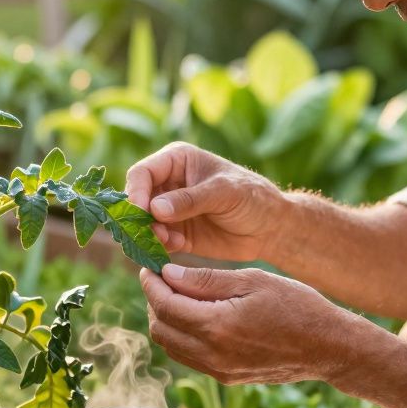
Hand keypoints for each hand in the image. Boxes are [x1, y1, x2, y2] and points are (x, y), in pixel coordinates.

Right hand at [125, 142, 283, 261]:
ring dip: (149, 234)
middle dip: (139, 218)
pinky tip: (180, 246)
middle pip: (137, 200)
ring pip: (143, 223)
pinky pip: (157, 241)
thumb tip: (154, 209)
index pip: (142, 173)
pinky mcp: (176, 234)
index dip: (136, 192)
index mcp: (176, 161)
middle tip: (151, 232)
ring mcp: (170, 211)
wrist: (270, 227)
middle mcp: (168, 184)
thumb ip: (190, 200)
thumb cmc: (252, 197)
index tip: (141, 212)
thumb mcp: (223, 193)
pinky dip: (161, 246)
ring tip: (168, 241)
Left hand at [139, 264, 360, 384]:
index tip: (149, 268)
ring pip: (171, 346)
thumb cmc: (297, 306)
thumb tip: (168, 274)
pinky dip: (182, 335)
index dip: (151, 284)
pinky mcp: (226, 377)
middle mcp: (213, 354)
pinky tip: (196, 315)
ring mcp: (218, 370)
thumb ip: (206, 280)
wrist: (328, 347)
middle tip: (162, 279)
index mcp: (218, 326)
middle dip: (154, 301)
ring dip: (165, 319)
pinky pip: (189, 356)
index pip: (165, 305)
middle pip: (160, 328)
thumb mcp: (252, 280)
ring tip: (178, 294)